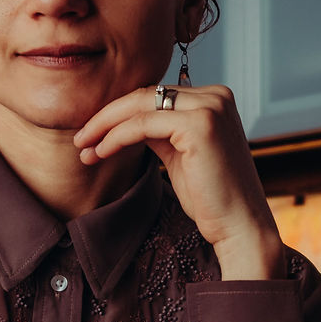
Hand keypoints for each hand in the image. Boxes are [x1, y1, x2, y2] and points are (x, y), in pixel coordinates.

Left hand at [73, 84, 283, 279]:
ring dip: (105, 126)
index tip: (93, 134)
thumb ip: (159, 132)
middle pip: (146, 95)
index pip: (157, 95)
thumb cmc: (211, 198)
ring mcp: (210, 107)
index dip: (120, 112)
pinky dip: (116, 137)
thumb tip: (121, 123)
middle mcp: (216, 96)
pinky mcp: (200, 125)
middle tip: (80, 138)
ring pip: (140, 105)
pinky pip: (143, 124)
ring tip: (84, 148)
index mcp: (215, 99)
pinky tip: (101, 152)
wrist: (240, 227)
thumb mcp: (180, 155)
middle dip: (107, 116)